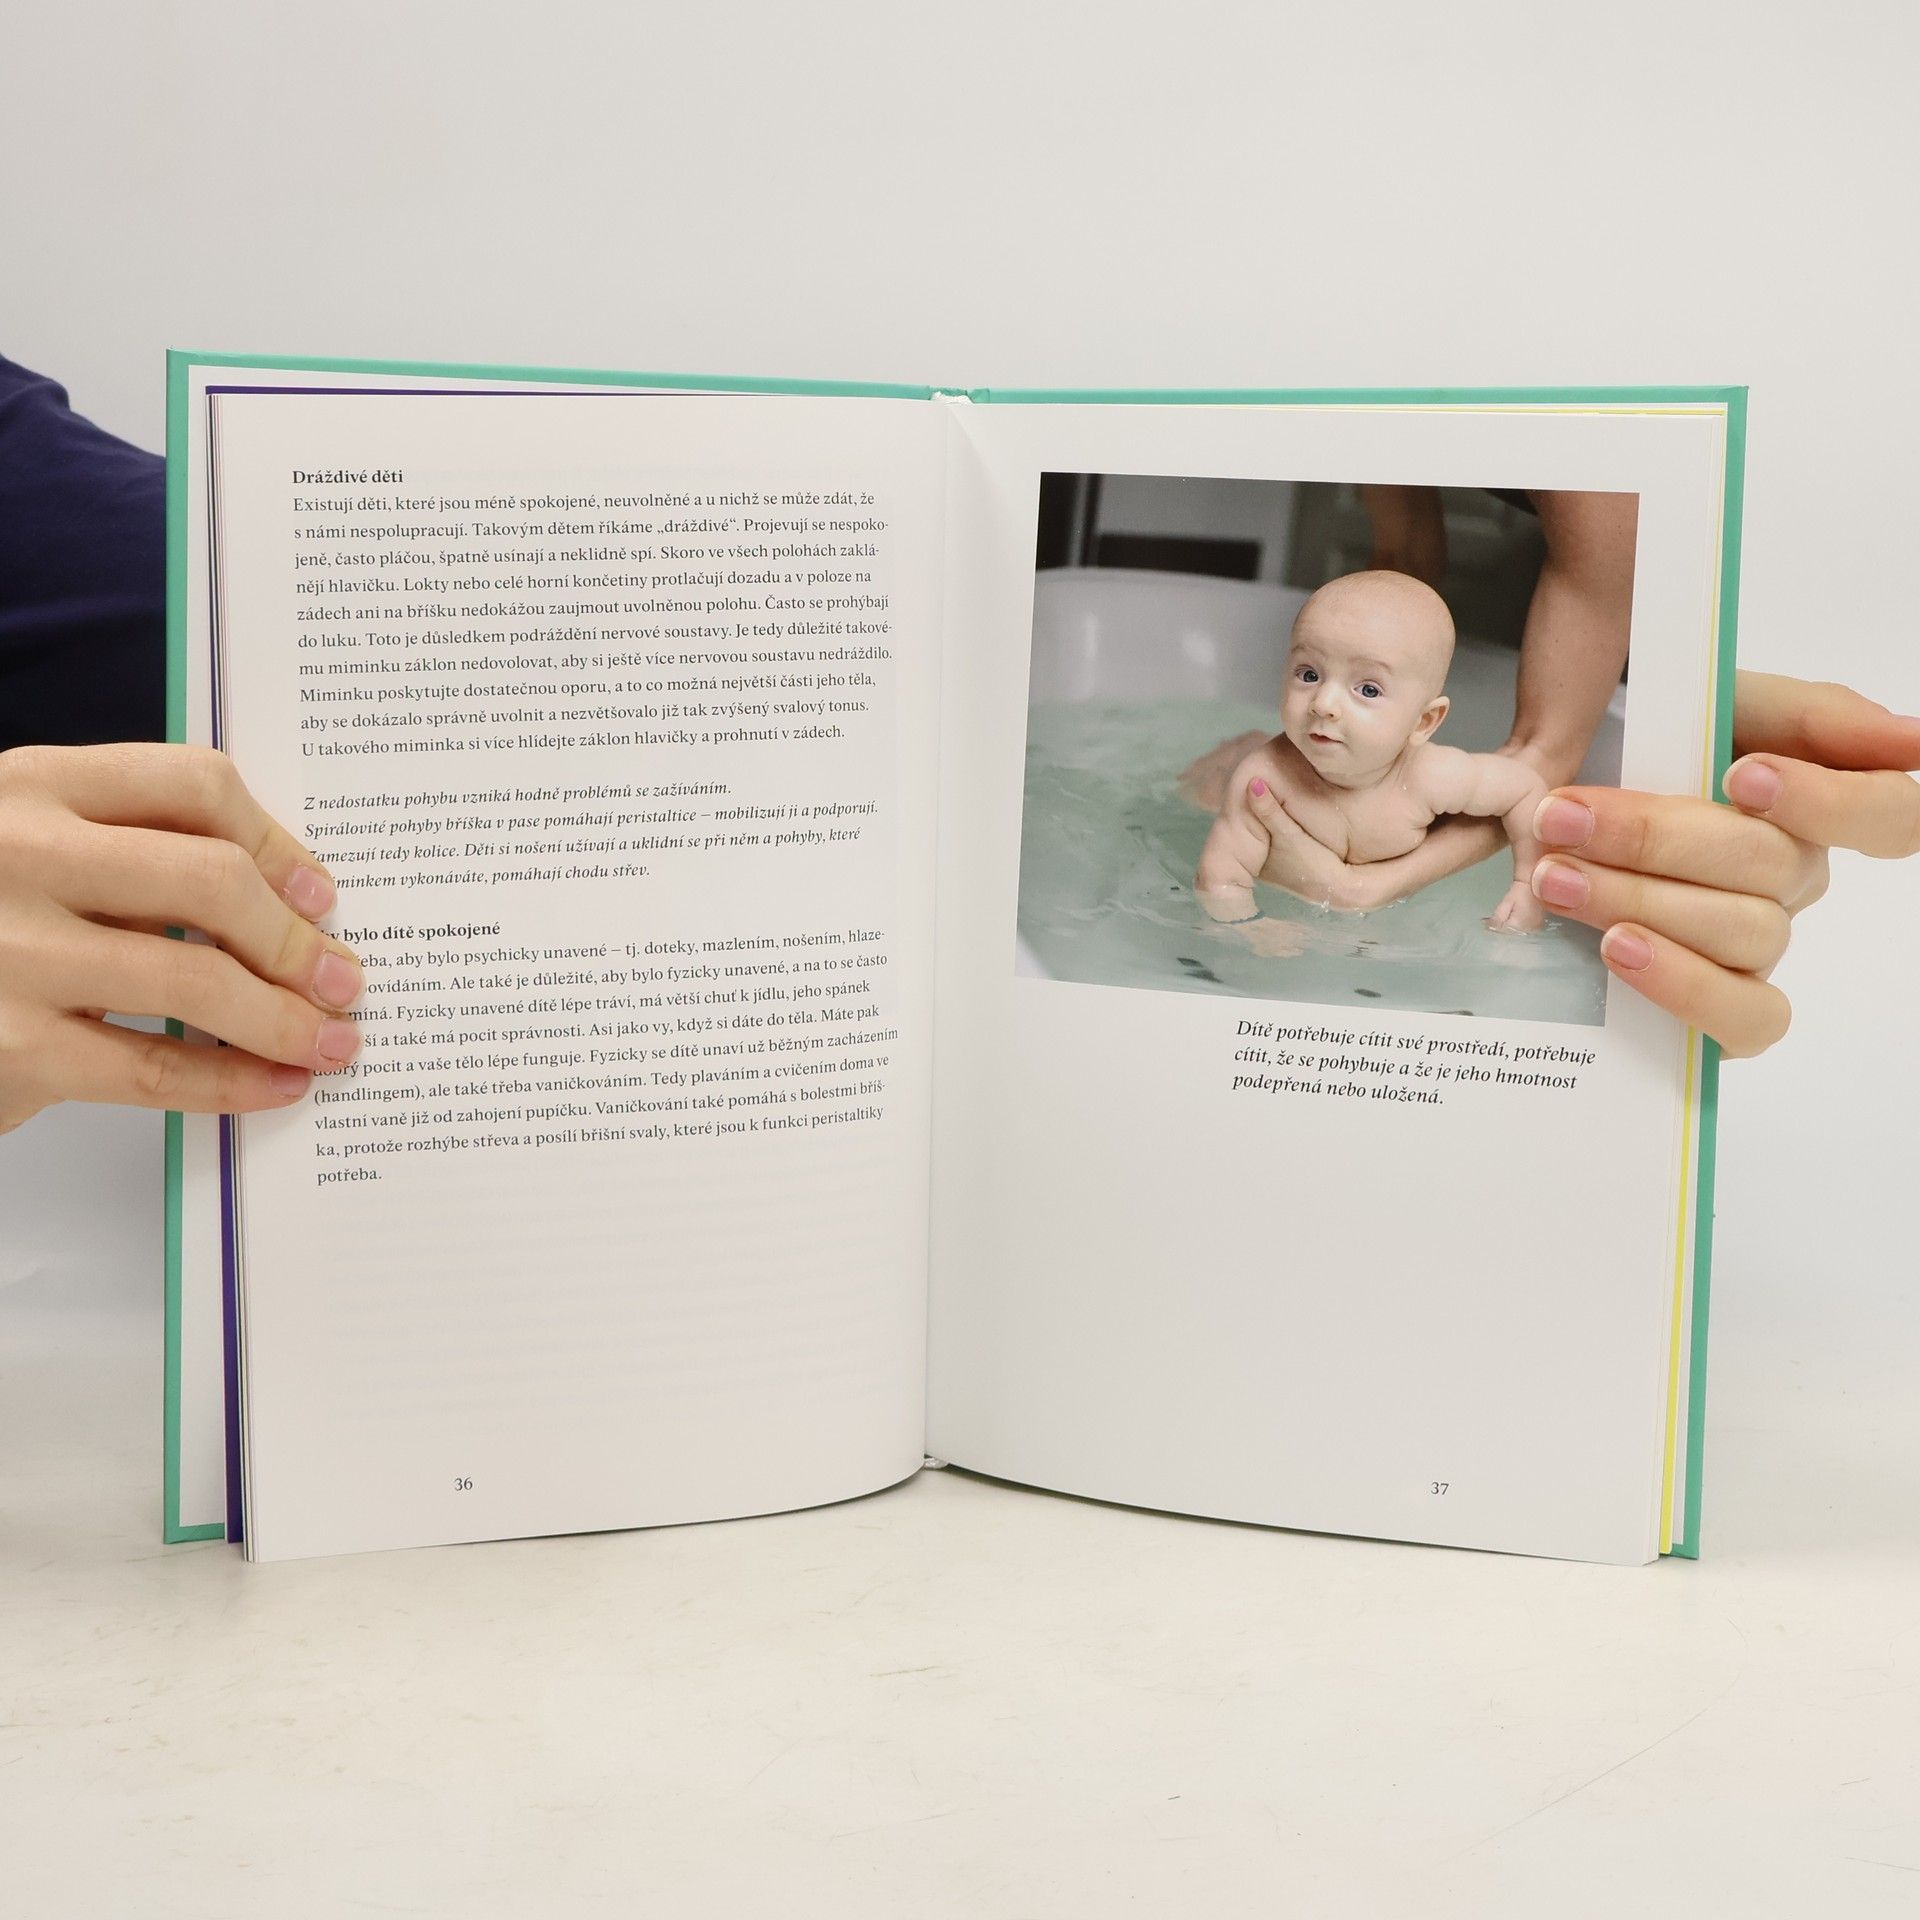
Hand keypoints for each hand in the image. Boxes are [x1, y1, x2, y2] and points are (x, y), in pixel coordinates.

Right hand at [0, 744, 363, 1132]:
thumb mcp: (40, 848)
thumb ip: (137, 848)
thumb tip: (294, 898)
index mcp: (33, 786)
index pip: (192, 783)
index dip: (277, 842)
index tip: (321, 894)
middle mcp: (18, 855)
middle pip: (210, 880)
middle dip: (296, 939)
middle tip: (344, 979)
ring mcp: (10, 952)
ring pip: (194, 979)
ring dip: (285, 1018)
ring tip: (333, 1040)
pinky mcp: (9, 1046)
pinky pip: (153, 1070)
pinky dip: (232, 1081)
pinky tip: (278, 1084)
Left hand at [1525, 673, 1919, 1056]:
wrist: (1544, 801)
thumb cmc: (1637, 748)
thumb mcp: (1713, 702)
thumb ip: (1812, 713)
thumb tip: (1909, 743)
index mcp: (1812, 807)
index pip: (1889, 816)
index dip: (1831, 803)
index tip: (1740, 775)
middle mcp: (1793, 881)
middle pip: (1775, 869)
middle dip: (1656, 839)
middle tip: (1563, 818)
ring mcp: (1757, 948)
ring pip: (1746, 936)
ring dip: (1640, 901)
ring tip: (1559, 877)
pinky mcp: (1720, 1008)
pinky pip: (1743, 1021)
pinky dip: (1683, 986)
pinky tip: (1619, 949)